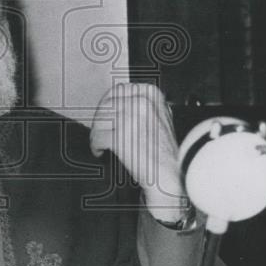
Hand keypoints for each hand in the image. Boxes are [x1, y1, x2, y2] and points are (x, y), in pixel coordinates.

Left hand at [90, 83, 189, 222]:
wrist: (170, 174)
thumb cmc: (164, 150)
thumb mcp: (158, 116)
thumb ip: (139, 104)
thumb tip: (115, 102)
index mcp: (150, 94)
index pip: (117, 91)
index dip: (107, 104)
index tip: (104, 114)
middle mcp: (140, 103)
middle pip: (105, 106)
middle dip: (99, 120)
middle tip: (100, 132)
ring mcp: (130, 119)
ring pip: (99, 121)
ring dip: (96, 134)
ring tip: (101, 144)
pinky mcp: (120, 136)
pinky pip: (97, 137)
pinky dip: (96, 146)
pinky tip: (101, 151)